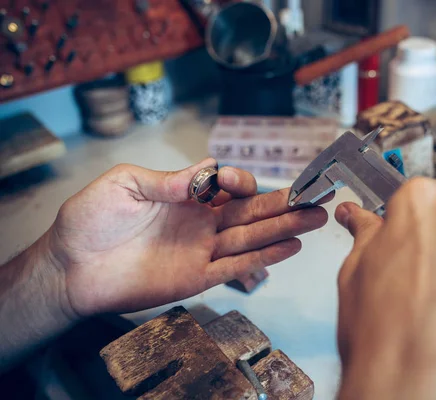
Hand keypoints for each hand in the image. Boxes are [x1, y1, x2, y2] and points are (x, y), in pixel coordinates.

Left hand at [45, 159, 329, 317]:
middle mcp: (200, 222)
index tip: (235, 181)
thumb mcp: (125, 184)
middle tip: (317, 196)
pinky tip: (290, 247)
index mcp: (185, 196)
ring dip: (285, 228)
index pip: (227, 187)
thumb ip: (168, 179)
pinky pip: (236, 266)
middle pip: (251, 212)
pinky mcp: (197, 277)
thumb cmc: (90, 221)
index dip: (240, 182)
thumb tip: (207, 171)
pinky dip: (264, 257)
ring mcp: (201, 250)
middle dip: (284, 204)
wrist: (69, 267)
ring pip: (252, 237)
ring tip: (316, 218)